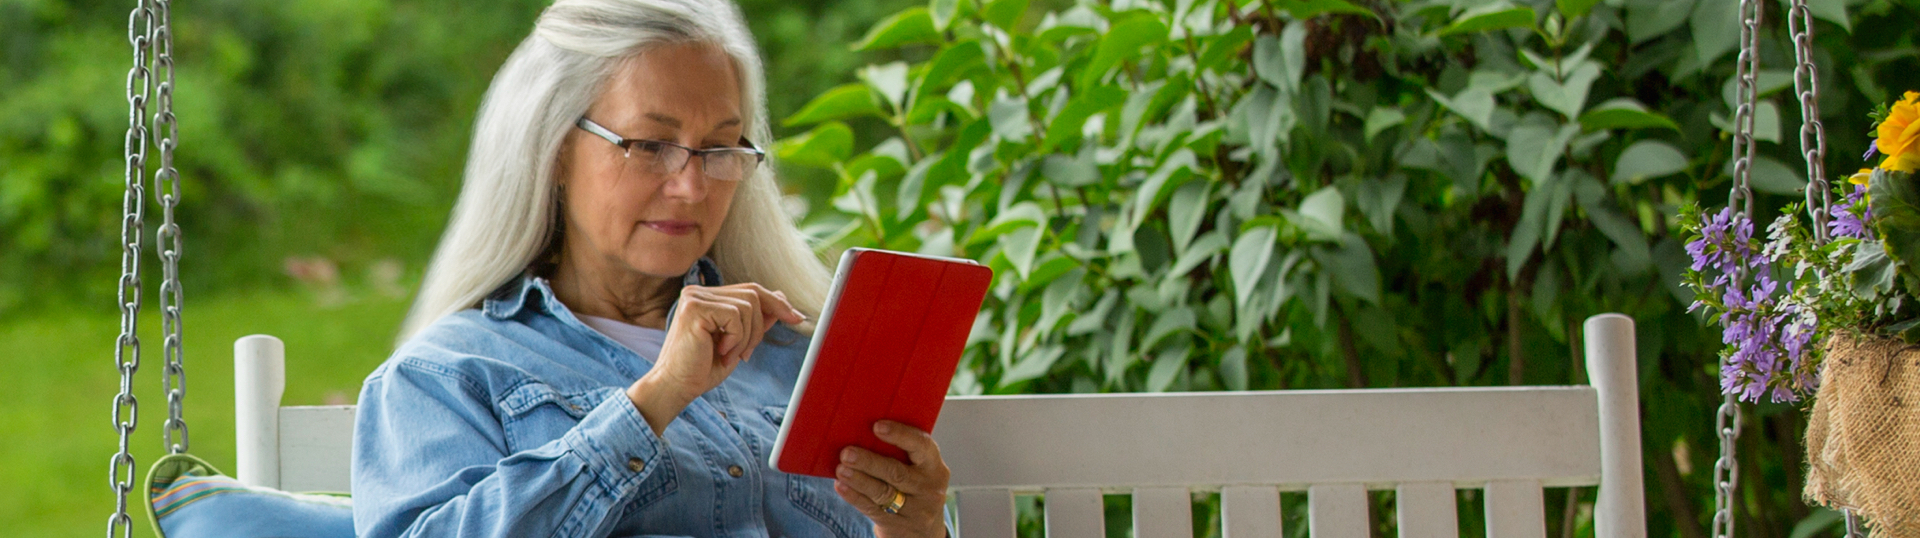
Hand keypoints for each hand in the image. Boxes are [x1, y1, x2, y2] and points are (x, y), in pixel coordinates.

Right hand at [627, 283, 804, 433]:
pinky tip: (720, 352)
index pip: (750, 290)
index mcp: (707, 297)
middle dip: (761, 325)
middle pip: (753, 293)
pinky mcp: (694, 308)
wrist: (676, 387)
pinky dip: (736, 339)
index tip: (797, 318)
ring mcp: (695, 297)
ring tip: (729, 355)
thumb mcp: (738, 342)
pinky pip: (736, 316)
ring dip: (747, 337)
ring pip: (748, 306)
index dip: (776, 302)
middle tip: (747, 353)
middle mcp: (698, 291)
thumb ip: (756, 321)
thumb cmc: (702, 369)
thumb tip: (782, 302)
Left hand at [834, 421, 950, 537]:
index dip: (900, 435)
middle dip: (870, 462)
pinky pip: (873, 509)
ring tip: (841, 469)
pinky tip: (841, 486)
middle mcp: (929, 488)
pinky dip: (855, 497)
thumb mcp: (919, 470)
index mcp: (935, 466)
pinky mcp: (898, 526)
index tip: (877, 426)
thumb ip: (901, 453)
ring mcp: (915, 510)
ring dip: (859, 480)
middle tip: (847, 453)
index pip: (921, 446)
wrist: (922, 530)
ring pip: (883, 492)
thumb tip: (864, 431)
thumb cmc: (913, 486)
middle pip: (897, 473)